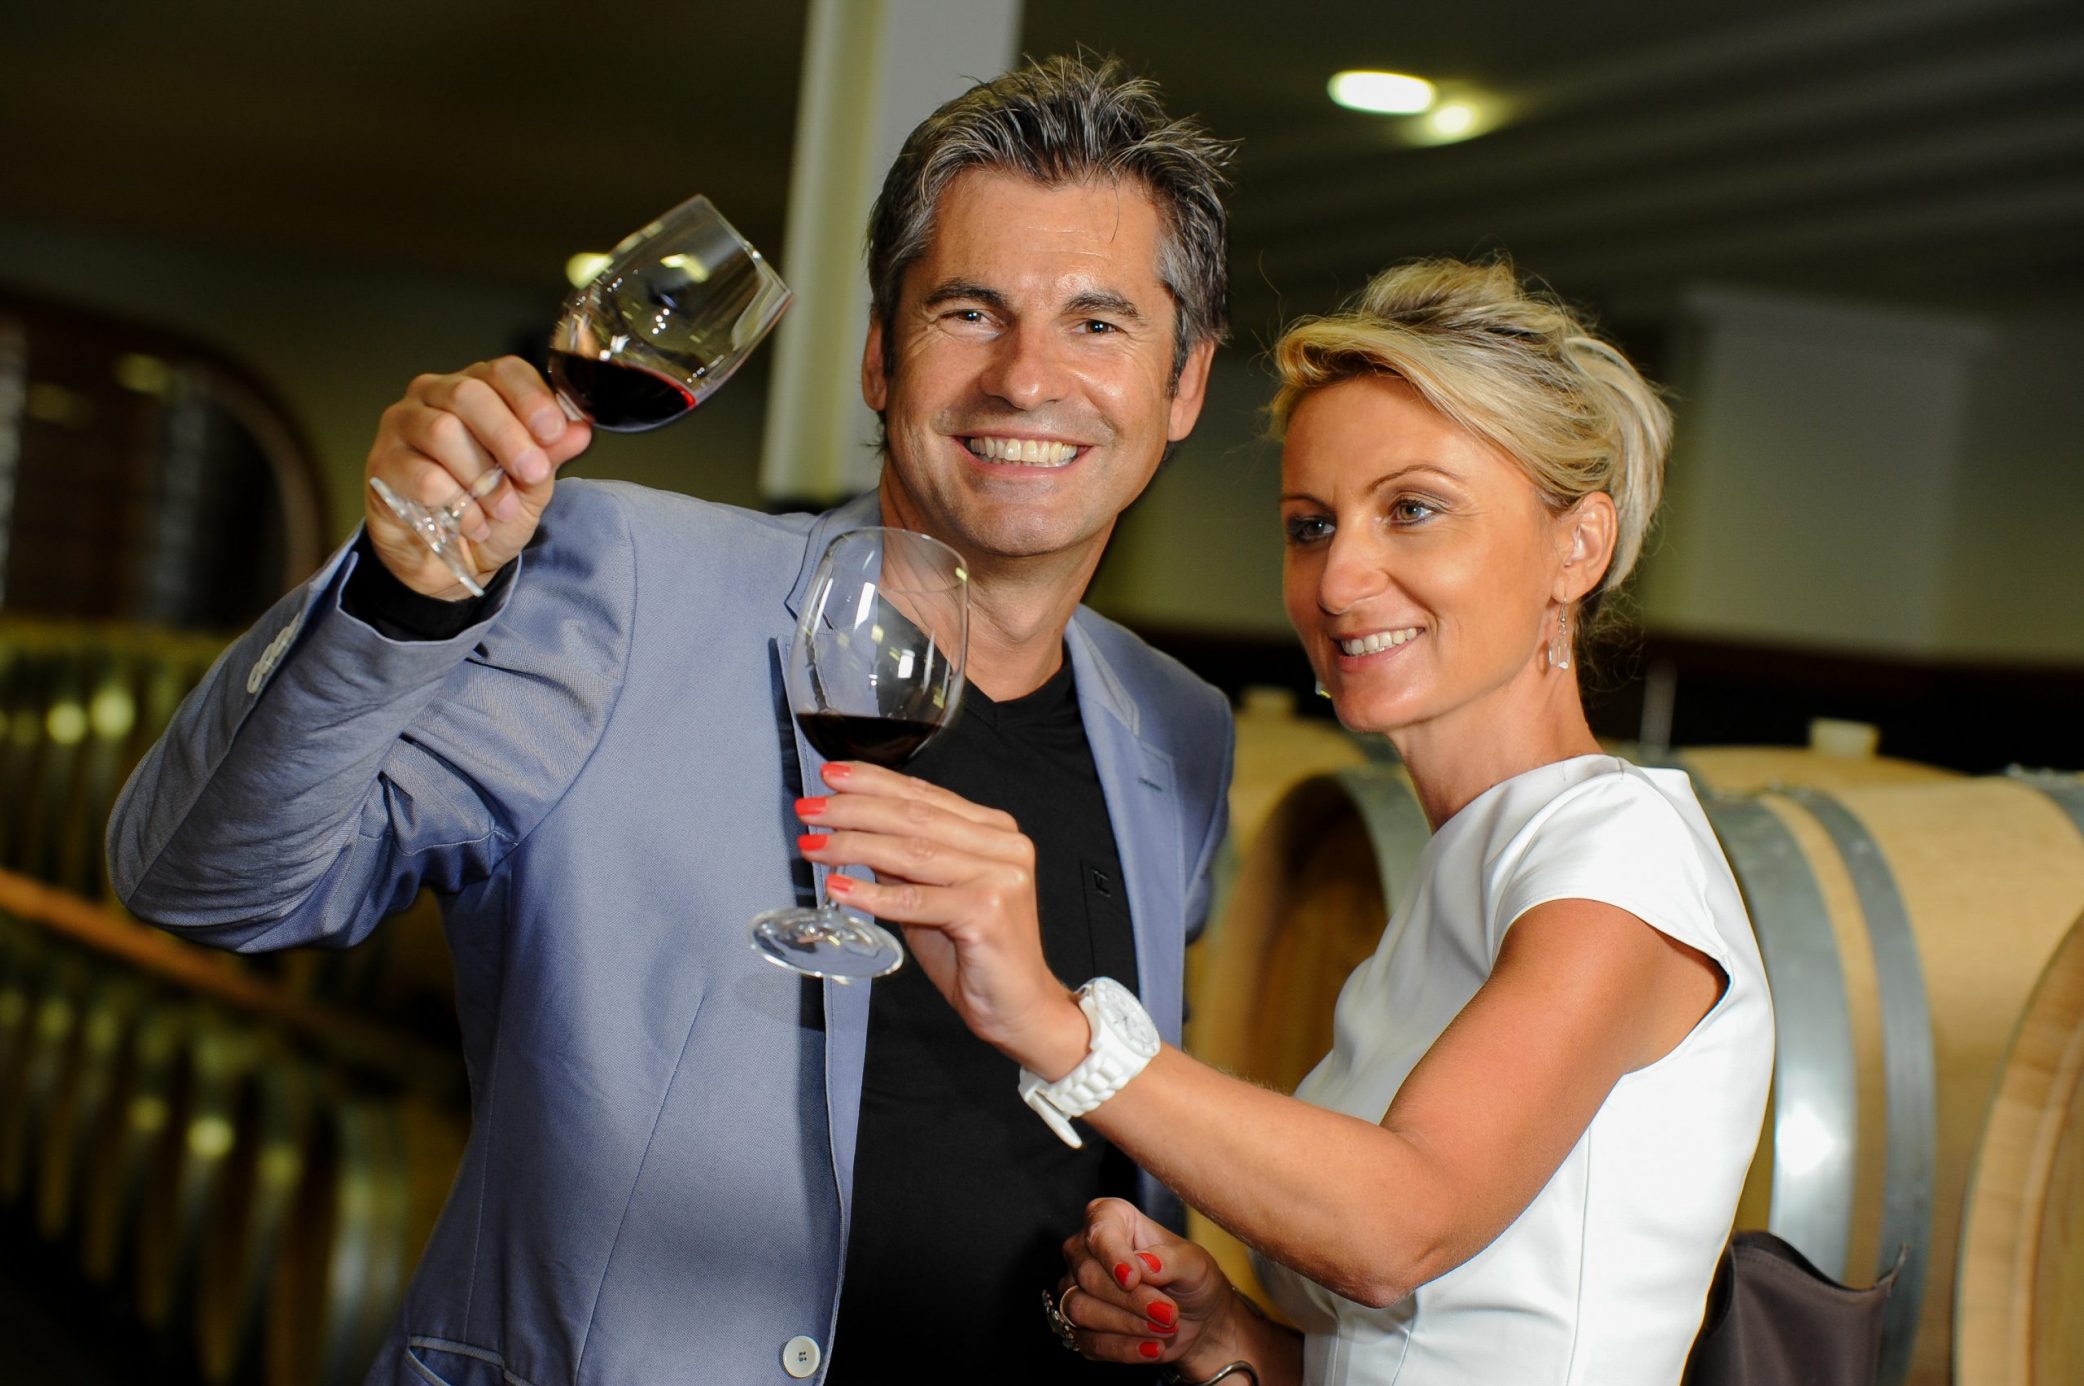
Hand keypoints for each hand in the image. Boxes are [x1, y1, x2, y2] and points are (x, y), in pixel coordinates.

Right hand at [363, 358, 593, 597]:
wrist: (449, 561)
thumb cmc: (488, 511)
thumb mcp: (531, 485)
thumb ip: (551, 454)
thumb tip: (579, 429)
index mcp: (477, 389)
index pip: (503, 371)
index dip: (531, 399)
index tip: (553, 433)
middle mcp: (434, 397)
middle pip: (469, 394)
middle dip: (509, 437)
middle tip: (533, 473)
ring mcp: (402, 426)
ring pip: (442, 431)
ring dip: (482, 476)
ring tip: (504, 508)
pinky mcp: (383, 464)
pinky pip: (422, 475)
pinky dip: (457, 504)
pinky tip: (473, 524)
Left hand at [796, 762, 1088, 1071]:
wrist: (1018, 1008)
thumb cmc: (977, 954)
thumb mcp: (933, 897)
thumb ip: (903, 864)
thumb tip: (852, 834)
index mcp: (994, 832)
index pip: (925, 795)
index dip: (874, 783)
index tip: (831, 776)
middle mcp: (1003, 845)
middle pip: (914, 817)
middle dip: (853, 808)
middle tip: (810, 809)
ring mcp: (999, 876)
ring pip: (911, 851)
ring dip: (853, 846)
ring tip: (813, 845)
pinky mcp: (987, 912)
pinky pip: (915, 899)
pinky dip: (872, 895)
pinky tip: (839, 887)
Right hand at [1056, 1198, 1239, 1370]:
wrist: (1199, 1322)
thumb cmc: (1193, 1280)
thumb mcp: (1195, 1264)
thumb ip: (1170, 1259)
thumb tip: (1144, 1263)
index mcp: (1113, 1219)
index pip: (1099, 1229)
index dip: (1112, 1254)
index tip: (1133, 1278)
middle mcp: (1086, 1251)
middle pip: (1088, 1275)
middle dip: (1130, 1299)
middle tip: (1168, 1313)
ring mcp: (1078, 1289)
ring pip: (1080, 1309)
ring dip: (1126, 1324)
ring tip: (1165, 1329)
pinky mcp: (1082, 1327)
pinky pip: (1088, 1342)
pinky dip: (1123, 1348)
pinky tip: (1153, 1348)